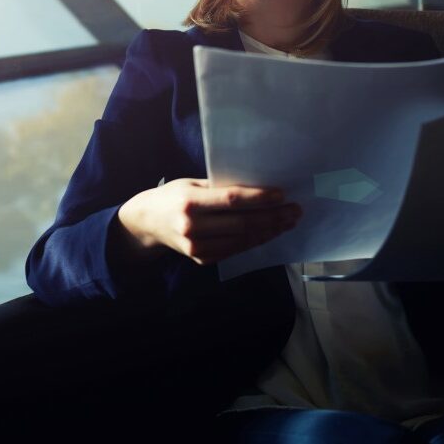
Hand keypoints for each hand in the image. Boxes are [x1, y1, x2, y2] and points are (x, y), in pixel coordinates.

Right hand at [117, 178, 301, 265]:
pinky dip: (255, 241)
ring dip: (269, 231)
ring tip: (288, 221)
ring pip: (242, 240)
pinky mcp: (201, 260)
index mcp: (189, 202)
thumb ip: (219, 188)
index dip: (258, 199)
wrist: (147, 222)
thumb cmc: (173, 196)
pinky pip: (235, 250)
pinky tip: (269, 232)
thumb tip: (257, 188)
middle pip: (241, 224)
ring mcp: (196, 247)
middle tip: (295, 210)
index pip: (230, 200)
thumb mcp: (191, 184)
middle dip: (273, 217)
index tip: (282, 194)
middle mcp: (192, 227)